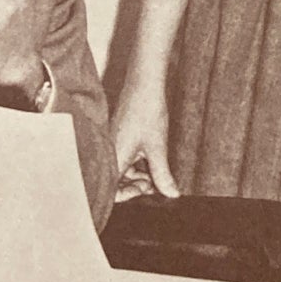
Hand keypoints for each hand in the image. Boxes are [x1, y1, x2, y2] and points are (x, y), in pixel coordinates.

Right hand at [112, 68, 179, 198]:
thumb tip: (170, 194)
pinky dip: (138, 162)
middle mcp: (109, 154)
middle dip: (136, 185)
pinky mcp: (120, 137)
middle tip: (155, 183)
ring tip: (156, 172)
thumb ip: (162, 175)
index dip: (128, 196)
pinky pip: (125, 157)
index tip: (146, 191)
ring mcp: (114, 145)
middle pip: (117, 182)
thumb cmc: (147, 112)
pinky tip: (152, 159)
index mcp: (113, 159)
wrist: (144, 85)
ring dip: (139, 174)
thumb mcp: (158, 148)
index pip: (111, 191)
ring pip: (123, 169)